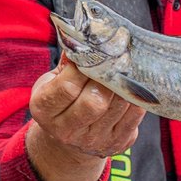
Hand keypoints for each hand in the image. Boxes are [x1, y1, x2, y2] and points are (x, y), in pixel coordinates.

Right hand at [25, 55, 144, 180]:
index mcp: (44, 110)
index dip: (83, 67)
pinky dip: (136, 96)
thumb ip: (67, 63)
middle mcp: (66, 131)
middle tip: (112, 61)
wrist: (68, 138)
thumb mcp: (52, 80)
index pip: (67, 87)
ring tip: (124, 69)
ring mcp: (94, 141)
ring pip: (118, 106)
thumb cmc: (61, 99)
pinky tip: (131, 86)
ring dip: (125, 84)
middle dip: (106, 78)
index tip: (92, 54)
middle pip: (95, 103)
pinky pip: (135, 115)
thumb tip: (86, 37)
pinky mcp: (117, 143)